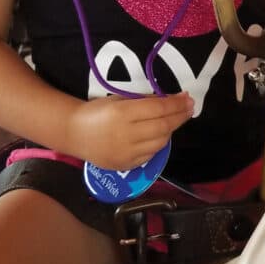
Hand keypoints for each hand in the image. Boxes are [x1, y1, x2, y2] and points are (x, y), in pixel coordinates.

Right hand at [65, 93, 193, 169]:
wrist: (74, 133)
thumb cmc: (97, 111)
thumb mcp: (120, 99)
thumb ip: (144, 101)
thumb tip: (171, 100)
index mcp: (123, 113)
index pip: (158, 108)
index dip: (176, 103)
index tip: (188, 98)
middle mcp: (125, 134)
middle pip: (163, 126)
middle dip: (180, 117)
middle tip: (190, 108)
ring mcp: (126, 153)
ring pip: (160, 143)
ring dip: (171, 131)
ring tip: (175, 120)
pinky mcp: (125, 165)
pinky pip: (150, 155)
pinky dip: (158, 144)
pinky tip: (160, 135)